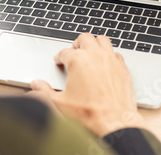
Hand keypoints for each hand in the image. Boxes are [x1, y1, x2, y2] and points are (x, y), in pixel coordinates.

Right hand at [30, 33, 144, 136]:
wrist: (114, 122)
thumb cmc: (89, 113)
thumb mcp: (60, 103)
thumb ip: (45, 91)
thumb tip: (37, 84)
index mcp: (78, 61)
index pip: (64, 52)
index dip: (59, 57)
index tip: (58, 61)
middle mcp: (95, 56)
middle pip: (84, 38)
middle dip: (76, 44)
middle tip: (73, 52)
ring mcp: (111, 60)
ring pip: (102, 40)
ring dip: (94, 43)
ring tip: (89, 51)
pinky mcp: (122, 67)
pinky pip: (115, 53)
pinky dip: (109, 54)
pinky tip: (105, 62)